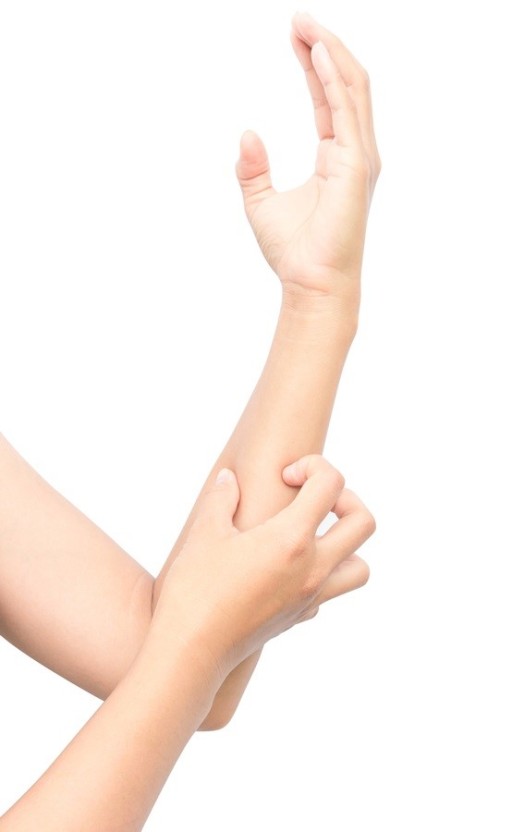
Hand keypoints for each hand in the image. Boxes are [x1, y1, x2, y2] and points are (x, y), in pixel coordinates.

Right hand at [153, 455, 374, 682]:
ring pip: (360, 567)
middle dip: (344, 498)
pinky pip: (330, 591)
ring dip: (346, 543)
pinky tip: (285, 567)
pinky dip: (321, 573)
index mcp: (292, 539)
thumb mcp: (205, 533)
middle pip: (363, 523)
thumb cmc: (195, 590)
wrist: (191, 651)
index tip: (285, 476)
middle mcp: (313, 568)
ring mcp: (311, 596)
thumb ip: (222, 498)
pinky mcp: (300, 616)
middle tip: (310, 498)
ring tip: (311, 534)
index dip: (313, 467)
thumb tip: (228, 479)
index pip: (332, 484)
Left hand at [236, 13, 380, 300]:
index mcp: (337, 158)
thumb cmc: (293, 253)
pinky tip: (317, 54)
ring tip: (305, 24)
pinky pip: (345, 111)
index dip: (313, 64)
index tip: (295, 36)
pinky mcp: (356, 166)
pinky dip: (332, 79)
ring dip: (330, 53)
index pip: (328, 99)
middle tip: (299, 18)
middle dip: (324, 47)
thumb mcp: (261, 202)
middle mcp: (354, 153)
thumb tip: (246, 134)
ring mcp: (360, 158)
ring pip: (352, 89)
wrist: (310, 283)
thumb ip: (253, 169)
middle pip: (345, 85)